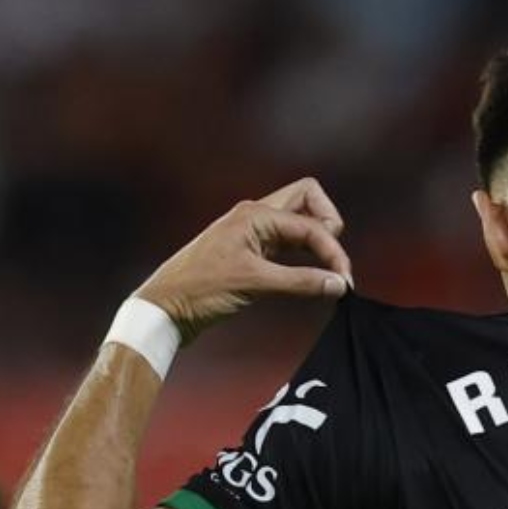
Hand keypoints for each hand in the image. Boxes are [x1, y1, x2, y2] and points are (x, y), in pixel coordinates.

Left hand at [135, 178, 352, 340]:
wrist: (165, 308)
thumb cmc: (200, 289)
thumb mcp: (254, 283)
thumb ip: (301, 282)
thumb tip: (338, 284)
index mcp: (255, 215)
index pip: (312, 225)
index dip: (333, 252)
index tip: (342, 282)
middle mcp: (256, 217)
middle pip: (308, 200)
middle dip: (328, 227)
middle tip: (332, 260)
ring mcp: (254, 233)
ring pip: (300, 222)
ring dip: (317, 241)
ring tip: (326, 272)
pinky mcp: (252, 252)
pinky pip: (288, 243)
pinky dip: (304, 256)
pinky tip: (309, 277)